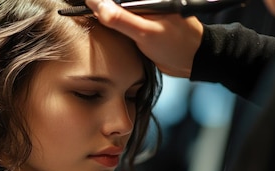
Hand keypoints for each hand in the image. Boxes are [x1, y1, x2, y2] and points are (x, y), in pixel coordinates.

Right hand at [85, 0, 203, 77]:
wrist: (192, 61)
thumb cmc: (176, 45)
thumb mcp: (145, 33)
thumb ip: (121, 19)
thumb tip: (97, 6)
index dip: (99, 0)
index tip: (81, 3)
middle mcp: (143, 1)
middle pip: (115, 1)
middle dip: (100, 5)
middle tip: (81, 10)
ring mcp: (141, 11)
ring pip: (116, 9)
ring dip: (103, 13)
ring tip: (87, 15)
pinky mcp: (141, 22)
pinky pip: (121, 19)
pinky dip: (111, 22)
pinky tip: (101, 24)